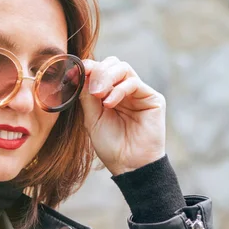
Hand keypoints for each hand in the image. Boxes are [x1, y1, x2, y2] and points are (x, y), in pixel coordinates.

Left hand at [79, 57, 165, 175]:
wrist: (128, 165)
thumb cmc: (110, 146)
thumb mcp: (92, 120)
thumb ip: (87, 97)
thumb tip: (81, 73)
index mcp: (109, 95)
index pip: (100, 71)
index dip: (88, 68)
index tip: (75, 71)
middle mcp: (124, 91)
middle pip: (112, 64)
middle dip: (98, 72)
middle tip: (91, 88)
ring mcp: (138, 93)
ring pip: (123, 68)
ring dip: (107, 78)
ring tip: (99, 95)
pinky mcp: (152, 98)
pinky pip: (134, 82)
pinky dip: (119, 89)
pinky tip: (110, 103)